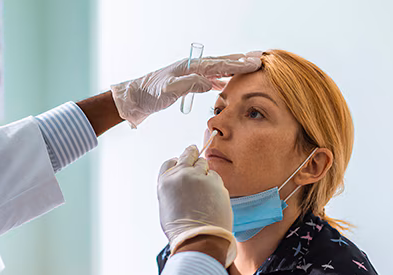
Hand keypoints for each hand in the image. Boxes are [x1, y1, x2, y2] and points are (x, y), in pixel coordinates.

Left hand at [111, 52, 261, 127]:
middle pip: (219, 62)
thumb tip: (208, 83)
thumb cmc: (150, 94)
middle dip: (238, 62)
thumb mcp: (169, 90)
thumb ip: (189, 85)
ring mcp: (187, 74)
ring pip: (214, 70)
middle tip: (258, 60)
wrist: (135, 98)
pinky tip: (222, 84)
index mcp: (190, 67)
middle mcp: (190, 68)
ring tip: (245, 69)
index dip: (237, 65)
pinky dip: (217, 79)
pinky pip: (206, 79)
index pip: (218, 64)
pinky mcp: (184, 83)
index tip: (254, 63)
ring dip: (230, 69)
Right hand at [158, 145, 236, 266]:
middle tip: (194, 151)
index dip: (177, 162)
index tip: (181, 162)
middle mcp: (182, 175)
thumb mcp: (167, 206)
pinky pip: (215, 177)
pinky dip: (214, 183)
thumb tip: (181, 183)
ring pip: (204, 165)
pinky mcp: (216, 183)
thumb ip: (173, 188)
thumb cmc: (181, 229)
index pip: (170, 162)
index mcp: (165, 181)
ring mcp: (200, 177)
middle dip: (192, 153)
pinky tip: (212, 197)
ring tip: (204, 188)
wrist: (199, 238)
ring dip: (204, 172)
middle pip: (188, 155)